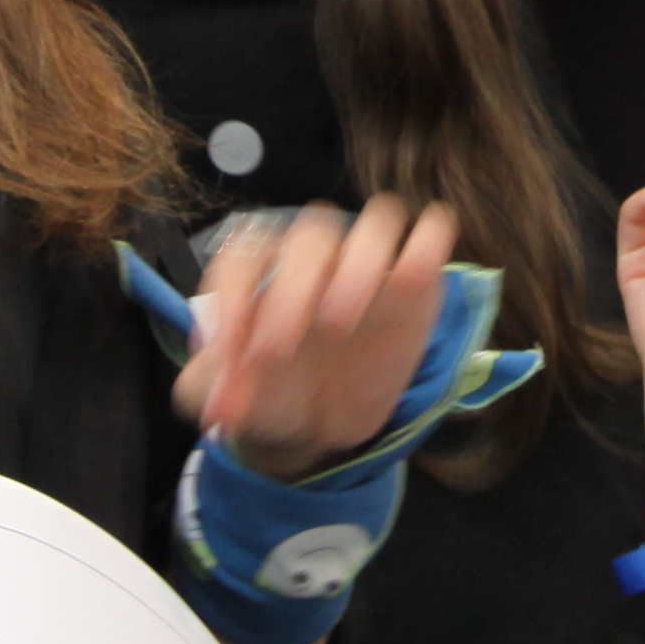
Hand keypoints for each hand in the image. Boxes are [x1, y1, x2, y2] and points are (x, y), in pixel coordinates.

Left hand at [178, 196, 457, 479]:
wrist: (311, 422)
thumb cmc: (263, 393)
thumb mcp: (224, 400)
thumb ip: (212, 394)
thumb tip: (221, 404)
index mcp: (261, 271)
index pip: (245, 256)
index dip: (233, 299)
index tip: (230, 355)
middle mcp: (315, 260)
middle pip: (312, 237)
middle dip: (292, 291)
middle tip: (277, 353)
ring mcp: (369, 268)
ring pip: (379, 220)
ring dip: (363, 261)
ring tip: (340, 321)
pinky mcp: (416, 287)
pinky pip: (431, 236)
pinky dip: (428, 244)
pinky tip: (413, 282)